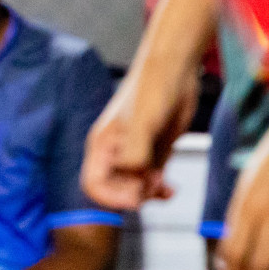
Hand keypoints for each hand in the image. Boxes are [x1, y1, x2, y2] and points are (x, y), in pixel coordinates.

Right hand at [81, 66, 196, 209]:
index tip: (137, 196)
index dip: (112, 198)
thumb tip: (134, 179)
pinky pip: (152, 180)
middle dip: (136, 196)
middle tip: (154, 184)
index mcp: (103, 145)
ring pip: (136, 188)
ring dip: (150, 195)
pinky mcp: (154, 150)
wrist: (174, 72)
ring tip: (165, 187)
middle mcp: (116, 152)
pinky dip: (161, 190)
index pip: (94, 185)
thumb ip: (134, 153)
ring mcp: (135, 152)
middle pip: (116, 191)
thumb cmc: (151, 91)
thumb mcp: (141, 124)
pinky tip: (172, 189)